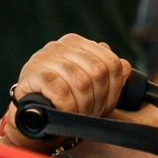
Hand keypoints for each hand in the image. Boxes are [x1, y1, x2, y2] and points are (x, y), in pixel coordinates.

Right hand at [3, 35, 130, 146]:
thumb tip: (126, 67)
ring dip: (83, 106)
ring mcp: (46, 56)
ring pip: (81, 82)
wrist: (32, 112)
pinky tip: (65, 112)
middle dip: (98, 99)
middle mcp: (62, 44)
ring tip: (79, 114)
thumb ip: (109, 74)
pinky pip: (60, 90)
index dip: (114, 89)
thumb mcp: (90, 86)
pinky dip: (67, 106)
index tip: (105, 105)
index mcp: (79, 43)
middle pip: (98, 72)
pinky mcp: (33, 72)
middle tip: (91, 113)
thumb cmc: (64, 98)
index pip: (112, 62)